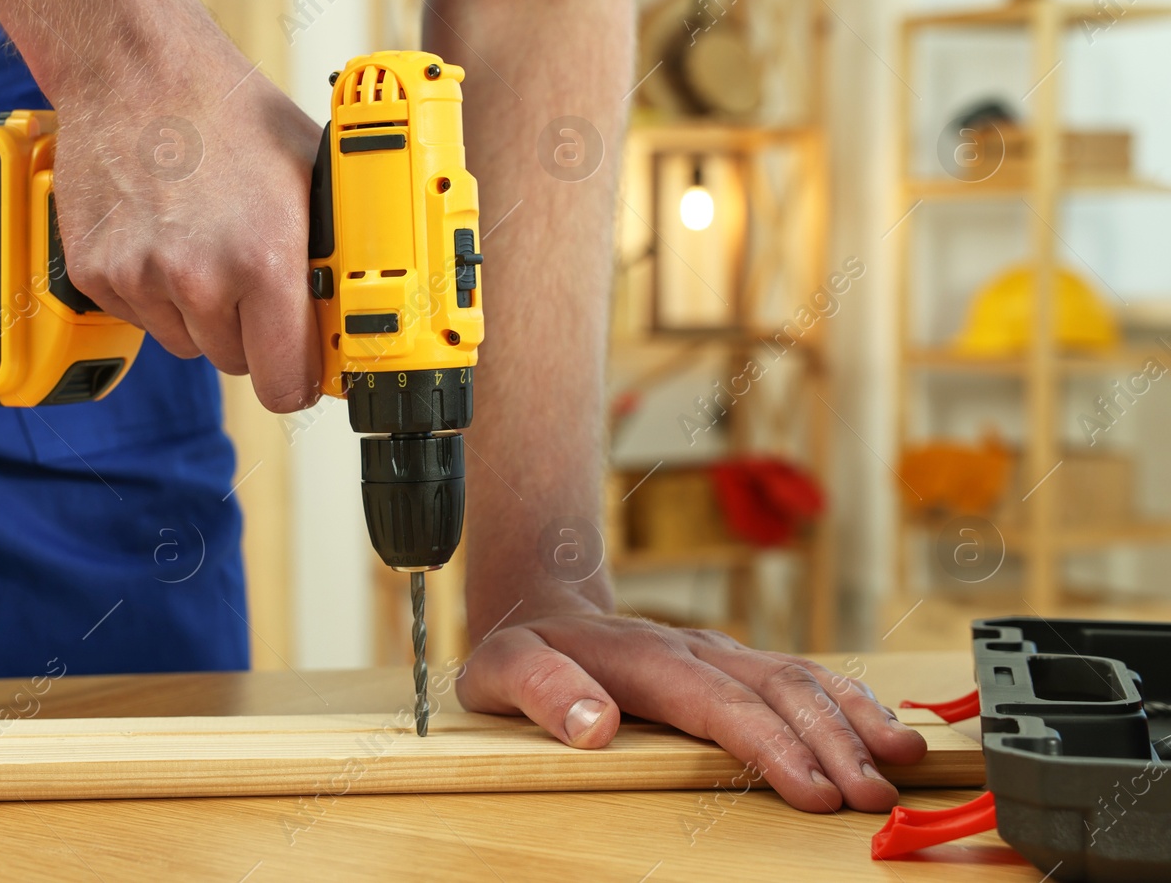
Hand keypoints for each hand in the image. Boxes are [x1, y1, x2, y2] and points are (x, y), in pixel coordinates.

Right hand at [49, 44, 323, 412]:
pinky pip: (140, 317)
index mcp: (264, 261)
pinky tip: (162, 233)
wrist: (135, 68)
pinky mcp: (96, 274)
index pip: (285, 382)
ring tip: (202, 240)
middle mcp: (199, 279)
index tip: (303, 368)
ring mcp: (141, 278)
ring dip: (199, 312)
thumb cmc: (226, 111)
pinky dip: (153, 291)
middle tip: (249, 273)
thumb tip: (354, 310)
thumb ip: (331, 251)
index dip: (299, 377)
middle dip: (251, 331)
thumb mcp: (309, 174)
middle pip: (237, 362)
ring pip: (186, 341)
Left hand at [456, 613, 927, 812]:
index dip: (773, 746)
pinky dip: (849, 702)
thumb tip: (596, 728)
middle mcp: (695, 650)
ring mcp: (719, 653)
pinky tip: (884, 729)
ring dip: (854, 718)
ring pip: (801, 677)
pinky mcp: (733, 664)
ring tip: (904, 759)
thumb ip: (544, 693)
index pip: (722, 705)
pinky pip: (801, 677)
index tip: (814, 789)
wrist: (540, 610)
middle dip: (834, 743)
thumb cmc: (524, 651)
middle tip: (876, 796)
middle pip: (778, 691)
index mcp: (646, 659)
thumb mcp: (502, 669)